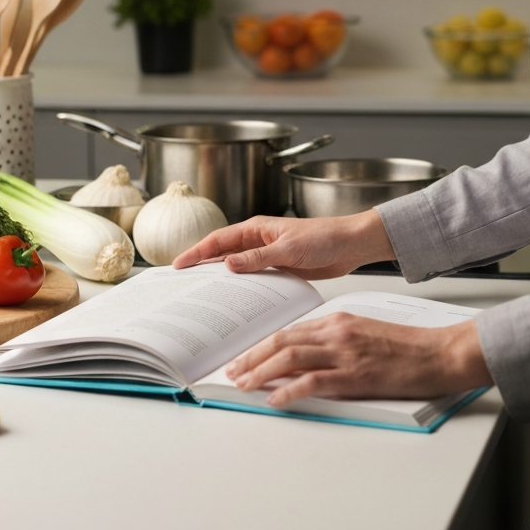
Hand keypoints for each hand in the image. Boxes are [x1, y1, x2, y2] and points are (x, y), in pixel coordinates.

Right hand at [172, 209, 395, 278]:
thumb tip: (228, 264)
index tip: (179, 264)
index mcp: (257, 229)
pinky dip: (243, 288)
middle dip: (202, 265)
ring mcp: (267, 255)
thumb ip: (257, 257)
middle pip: (222, 253)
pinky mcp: (279, 268)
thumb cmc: (325, 237)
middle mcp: (258, 241)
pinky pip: (254, 278)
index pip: (218, 240)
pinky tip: (236, 300)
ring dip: (221, 279)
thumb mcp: (288, 248)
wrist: (350, 245)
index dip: (197, 251)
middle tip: (183, 282)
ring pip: (236, 267)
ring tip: (203, 294)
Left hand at [225, 313, 493, 407]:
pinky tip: (276, 400)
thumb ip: (336, 342)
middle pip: (282, 341)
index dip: (262, 345)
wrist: (440, 352)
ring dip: (261, 372)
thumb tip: (306, 359)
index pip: (289, 330)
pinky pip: (314, 381)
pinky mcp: (356, 375)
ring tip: (243, 384)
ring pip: (291, 358)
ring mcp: (346, 353)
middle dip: (252, 357)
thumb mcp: (366, 334)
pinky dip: (290, 391)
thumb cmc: (408, 347)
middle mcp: (337, 332)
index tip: (245, 357)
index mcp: (339, 321)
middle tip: (233, 371)